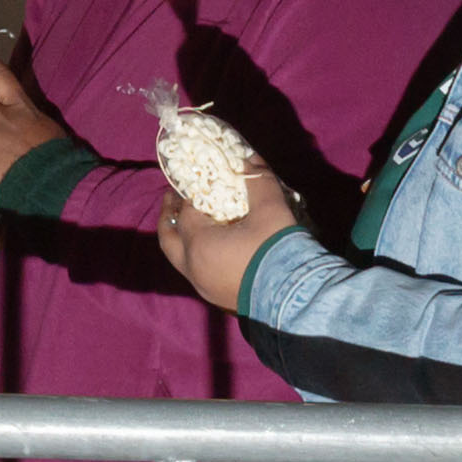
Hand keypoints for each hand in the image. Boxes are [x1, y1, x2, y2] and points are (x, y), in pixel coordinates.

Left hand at [160, 159, 298, 315]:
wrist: (293, 298)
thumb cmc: (275, 249)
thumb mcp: (270, 208)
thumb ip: (258, 181)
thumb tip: (250, 160)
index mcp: (198, 244)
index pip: (186, 213)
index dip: (190, 195)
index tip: (199, 183)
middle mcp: (194, 268)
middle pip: (168, 240)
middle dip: (167, 218)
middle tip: (172, 200)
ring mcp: (204, 288)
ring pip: (182, 260)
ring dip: (183, 240)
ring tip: (195, 224)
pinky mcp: (218, 300)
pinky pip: (198, 273)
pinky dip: (198, 257)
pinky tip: (216, 249)